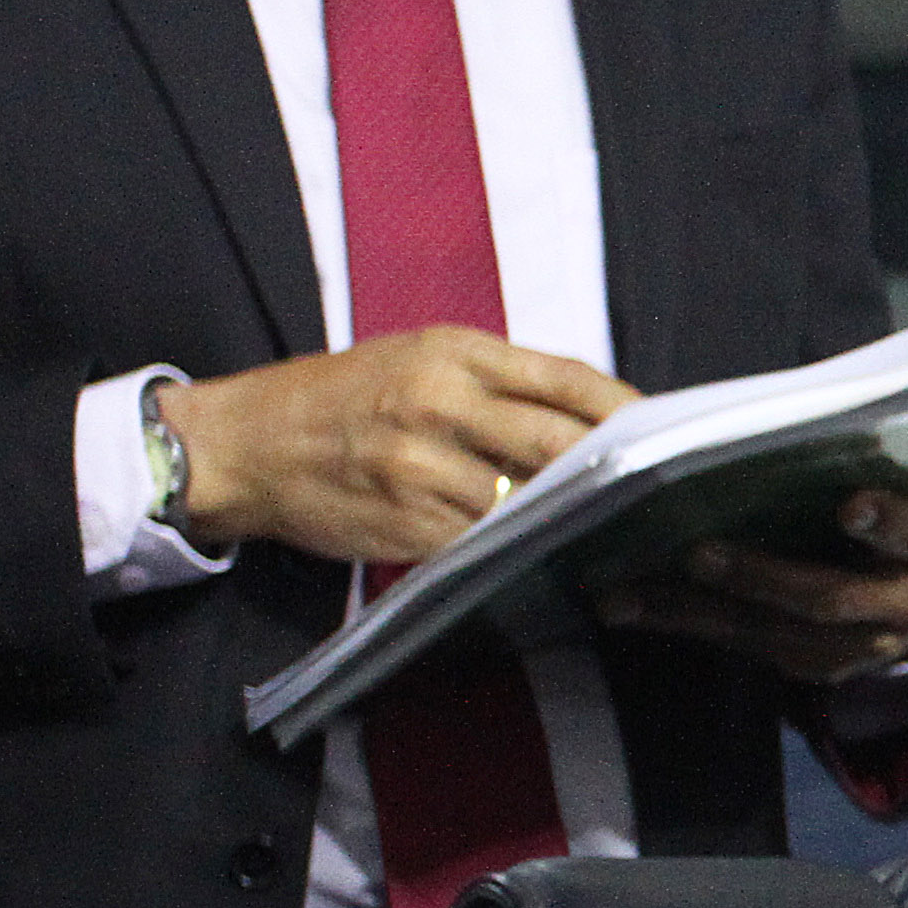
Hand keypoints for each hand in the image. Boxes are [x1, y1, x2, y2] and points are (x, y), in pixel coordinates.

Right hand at [153, 326, 630, 564]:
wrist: (241, 445)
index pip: (569, 379)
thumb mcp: (416, 358)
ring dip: (576, 518)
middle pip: (564, 441)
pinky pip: (487, 543)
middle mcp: (438, 403)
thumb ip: (499, 382)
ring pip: (530, 499)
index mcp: (452, 352)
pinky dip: (524, 551)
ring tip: (616, 527)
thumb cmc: (338, 398)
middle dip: (619, 469)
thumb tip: (594, 415)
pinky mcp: (407, 523)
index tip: (666, 432)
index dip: (629, 410)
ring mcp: (421, 467)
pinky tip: (551, 554)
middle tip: (659, 489)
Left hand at [594, 487, 907, 686]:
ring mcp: (856, 650)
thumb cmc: (883, 524)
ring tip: (627, 593)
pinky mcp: (814, 670)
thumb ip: (859, 473)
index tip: (849, 506)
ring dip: (692, 611)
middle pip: (825, 598)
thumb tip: (789, 433)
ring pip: (768, 633)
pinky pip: (742, 647)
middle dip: (757, 576)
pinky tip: (628, 607)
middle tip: (698, 553)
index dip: (883, 521)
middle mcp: (898, 607)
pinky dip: (683, 623)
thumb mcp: (892, 494)